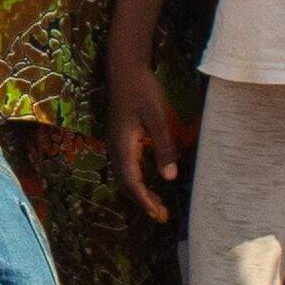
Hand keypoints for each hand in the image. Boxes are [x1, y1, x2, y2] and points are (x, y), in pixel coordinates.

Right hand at [105, 33, 190, 223]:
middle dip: (142, 201)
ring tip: (156, 205)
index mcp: (123, 145)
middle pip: (126, 183)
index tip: (160, 214)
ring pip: (124, 176)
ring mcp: (115, 142)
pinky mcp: (119, 138)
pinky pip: (125, 166)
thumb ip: (163, 147)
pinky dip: (135, 180)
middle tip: (162, 216)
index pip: (132, 182)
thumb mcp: (158, 117)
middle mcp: (115, 147)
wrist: (124, 68)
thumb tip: (169, 177)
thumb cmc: (143, 90)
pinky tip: (148, 182)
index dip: (145, 201)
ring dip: (139, 192)